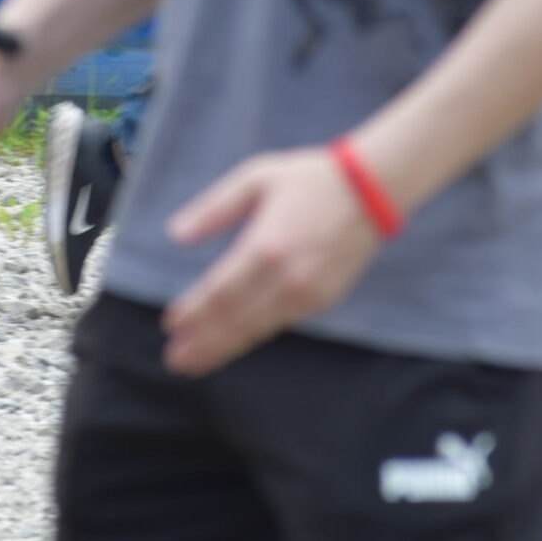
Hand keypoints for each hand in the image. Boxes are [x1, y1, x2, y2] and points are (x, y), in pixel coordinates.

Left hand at [158, 147, 384, 376]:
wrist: (371, 190)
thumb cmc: (309, 180)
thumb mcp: (255, 177)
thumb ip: (214, 208)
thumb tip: (176, 235)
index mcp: (265, 246)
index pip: (220, 291)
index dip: (193, 311)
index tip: (170, 324)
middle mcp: (286, 277)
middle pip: (235, 320)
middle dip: (202, 343)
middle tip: (174, 360)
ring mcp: (307, 294)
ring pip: (257, 329)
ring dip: (223, 348)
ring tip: (195, 362)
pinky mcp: (324, 301)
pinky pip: (279, 324)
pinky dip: (252, 337)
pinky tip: (233, 344)